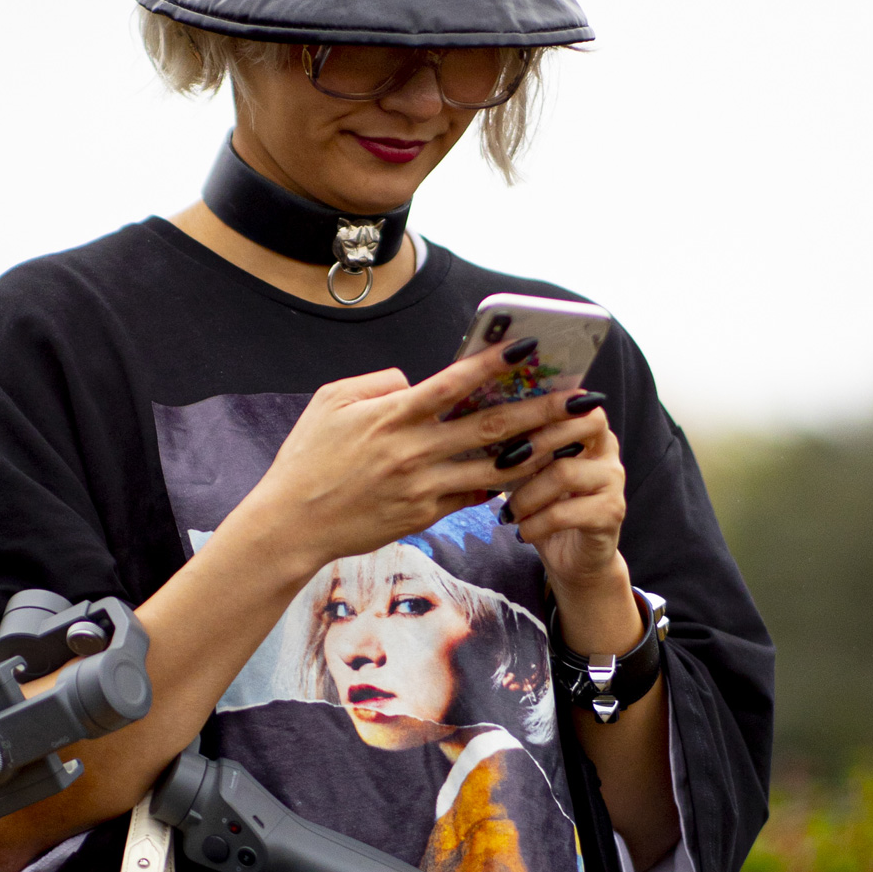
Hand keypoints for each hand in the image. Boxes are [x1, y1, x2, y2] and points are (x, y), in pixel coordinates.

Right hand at [241, 346, 601, 580]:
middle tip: (581, 398)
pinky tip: (531, 472)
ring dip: (538, 452)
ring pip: (494, 468)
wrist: (291, 525)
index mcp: (391, 415)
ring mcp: (422, 487)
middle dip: (542, 410)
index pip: (454, 382)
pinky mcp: (424, 516)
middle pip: (492, 427)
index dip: (495, 362)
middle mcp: (413, 451)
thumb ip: (377, 383)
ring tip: (571, 439)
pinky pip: (473, 498)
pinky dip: (502, 483)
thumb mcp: (330, 401)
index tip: (529, 346)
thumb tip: (414, 379)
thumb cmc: (307, 458)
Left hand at [497, 397, 639, 649]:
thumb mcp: (530, 472)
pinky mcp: (610, 514)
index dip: (542, 406)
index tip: (504, 420)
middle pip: (580, 424)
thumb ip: (521, 446)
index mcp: (590, 432)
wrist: (573, 560)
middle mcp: (608, 451)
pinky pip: (564, 512)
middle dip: (536, 441)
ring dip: (527, 495)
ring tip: (510, 514)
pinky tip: (522, 532)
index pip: (574, 401)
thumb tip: (477, 420)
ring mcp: (613, 482)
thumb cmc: (546, 507)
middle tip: (502, 464)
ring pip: (564, 472)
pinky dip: (535, 524)